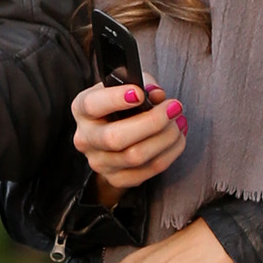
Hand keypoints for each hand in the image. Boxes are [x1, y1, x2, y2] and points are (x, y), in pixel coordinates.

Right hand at [72, 78, 187, 205]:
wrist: (114, 139)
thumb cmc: (121, 107)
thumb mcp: (127, 86)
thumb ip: (143, 84)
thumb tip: (158, 96)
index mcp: (82, 109)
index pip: (92, 105)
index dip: (115, 99)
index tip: (140, 94)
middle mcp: (85, 138)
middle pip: (115, 138)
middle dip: (152, 122)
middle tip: (174, 107)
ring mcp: (99, 162)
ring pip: (135, 157)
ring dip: (166, 138)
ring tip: (179, 122)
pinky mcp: (117, 178)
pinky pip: (148, 171)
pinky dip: (169, 154)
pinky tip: (177, 139)